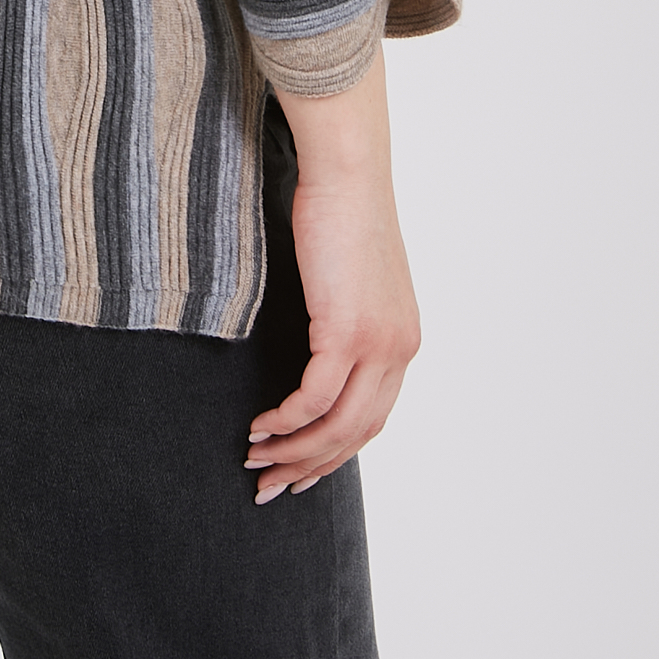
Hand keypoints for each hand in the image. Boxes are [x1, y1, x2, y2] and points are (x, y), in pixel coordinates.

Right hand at [247, 54, 421, 503]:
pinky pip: (312, 398)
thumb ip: (341, 315)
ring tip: (255, 461)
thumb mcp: (347, 276)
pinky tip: (259, 426)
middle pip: (356, 434)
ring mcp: (377, 345)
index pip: (372, 418)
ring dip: (293, 451)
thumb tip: (313, 340)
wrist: (348, 172)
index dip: (333, 452)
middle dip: (309, 467)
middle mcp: (399, 350)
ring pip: (336, 426)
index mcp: (403, 340)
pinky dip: (285, 420)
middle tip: (268, 486)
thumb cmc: (340, 210)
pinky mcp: (347, 332)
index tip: (298, 470)